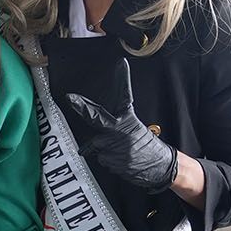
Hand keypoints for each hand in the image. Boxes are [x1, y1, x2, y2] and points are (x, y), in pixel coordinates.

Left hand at [67, 65, 177, 192]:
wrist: (160, 166)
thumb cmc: (146, 147)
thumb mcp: (134, 128)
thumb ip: (114, 124)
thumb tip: (103, 114)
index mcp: (128, 119)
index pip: (125, 95)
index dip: (122, 79)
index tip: (121, 64)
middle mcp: (120, 130)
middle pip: (96, 116)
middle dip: (81, 107)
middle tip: (70, 99)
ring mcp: (116, 146)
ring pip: (96, 146)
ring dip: (103, 150)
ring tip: (120, 151)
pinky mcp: (113, 161)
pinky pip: (102, 160)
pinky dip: (108, 161)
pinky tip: (121, 161)